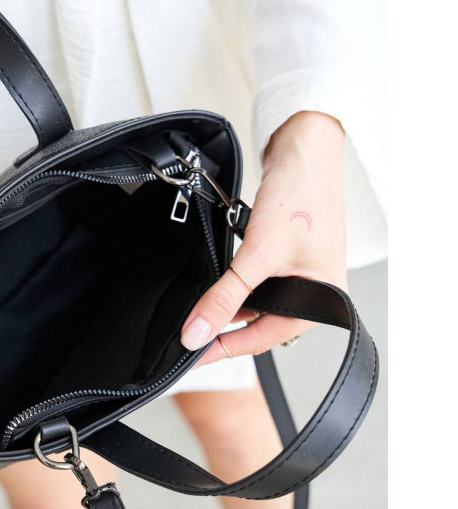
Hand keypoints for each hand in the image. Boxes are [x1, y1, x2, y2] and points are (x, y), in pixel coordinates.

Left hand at [181, 111, 347, 362]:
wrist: (304, 153)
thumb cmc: (300, 198)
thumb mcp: (258, 254)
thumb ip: (226, 296)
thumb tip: (197, 331)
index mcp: (321, 304)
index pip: (263, 339)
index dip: (224, 348)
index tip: (193, 355)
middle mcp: (313, 296)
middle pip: (258, 325)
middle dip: (223, 328)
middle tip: (188, 333)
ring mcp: (298, 277)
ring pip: (253, 305)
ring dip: (226, 305)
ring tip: (196, 310)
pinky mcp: (283, 260)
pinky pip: (253, 284)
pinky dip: (231, 286)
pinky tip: (213, 286)